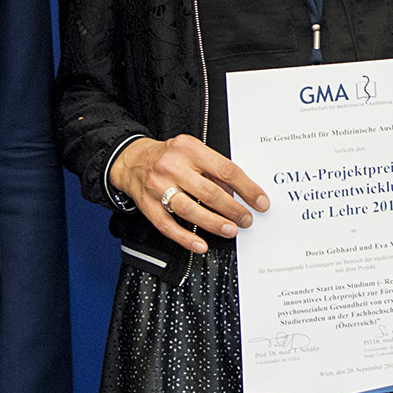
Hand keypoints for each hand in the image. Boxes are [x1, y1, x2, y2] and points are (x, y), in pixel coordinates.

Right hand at [110, 135, 268, 254]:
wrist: (132, 159)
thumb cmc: (170, 156)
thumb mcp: (193, 152)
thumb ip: (214, 170)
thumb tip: (238, 194)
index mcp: (188, 148)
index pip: (225, 170)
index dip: (247, 188)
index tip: (260, 201)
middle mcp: (172, 166)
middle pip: (208, 191)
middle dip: (233, 209)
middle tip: (246, 219)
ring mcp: (158, 186)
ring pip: (189, 209)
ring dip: (213, 223)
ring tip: (231, 230)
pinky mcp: (148, 205)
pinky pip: (168, 226)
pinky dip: (186, 238)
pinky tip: (201, 244)